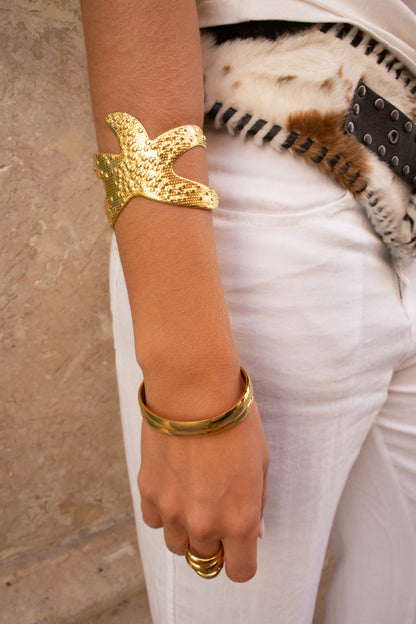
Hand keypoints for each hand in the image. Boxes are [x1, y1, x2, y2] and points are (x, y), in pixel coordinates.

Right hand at [138, 401, 268, 581]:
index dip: (240, 560)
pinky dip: (163, 512)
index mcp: (239, 520)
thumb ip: (255, 504)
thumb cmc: (234, 422)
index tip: (239, 545)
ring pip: (177, 544)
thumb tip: (253, 531)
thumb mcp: (260, 463)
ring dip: (186, 530)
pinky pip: (154, 520)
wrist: (194, 392)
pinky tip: (173, 486)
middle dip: (214, 541)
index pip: (240, 571)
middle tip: (216, 510)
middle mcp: (204, 523)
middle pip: (206, 559)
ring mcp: (172, 510)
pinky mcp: (148, 492)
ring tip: (193, 497)